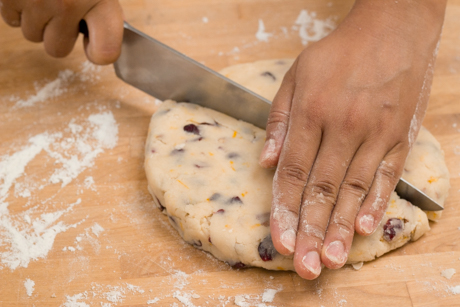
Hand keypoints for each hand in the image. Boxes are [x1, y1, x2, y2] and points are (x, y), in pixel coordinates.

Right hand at [0, 0, 122, 63]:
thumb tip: (101, 40)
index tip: (95, 44)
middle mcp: (67, 3)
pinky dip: (17, 7)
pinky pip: (11, 19)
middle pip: (58, 50)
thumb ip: (102, 11)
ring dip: (37, 20)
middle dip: (58, 33)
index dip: (99, 53)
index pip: (106, 52)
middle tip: (63, 7)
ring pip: (32, 35)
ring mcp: (35, 0)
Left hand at [260, 0, 445, 278]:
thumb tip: (266, 162)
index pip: (295, 171)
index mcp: (312, 110)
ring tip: (331, 258)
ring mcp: (376, 131)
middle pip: (323, 187)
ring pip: (355, 188)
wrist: (394, 27)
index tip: (280, 239)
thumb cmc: (339, 52)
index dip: (285, 209)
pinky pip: (386, 175)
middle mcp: (344, 125)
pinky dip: (375, 203)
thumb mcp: (297, 74)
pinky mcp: (401, 134)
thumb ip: (279, 120)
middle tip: (305, 266)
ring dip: (341, 227)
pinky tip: (363, 227)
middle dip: (312, 230)